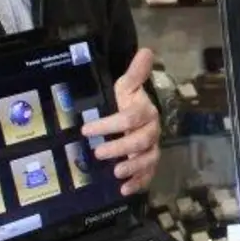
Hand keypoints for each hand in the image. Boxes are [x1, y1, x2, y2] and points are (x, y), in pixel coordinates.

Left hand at [81, 48, 160, 195]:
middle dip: (120, 147)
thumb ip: (135, 73)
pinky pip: (149, 175)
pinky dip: (139, 183)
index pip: (131, 117)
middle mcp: (152, 131)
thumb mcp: (125, 87)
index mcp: (145, 112)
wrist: (135, 120)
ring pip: (148, 159)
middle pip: (140, 140)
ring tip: (115, 172)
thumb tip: (146, 50)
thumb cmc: (125, 103)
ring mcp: (151, 149)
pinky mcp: (149, 165)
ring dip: (133, 167)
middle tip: (97, 152)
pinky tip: (124, 190)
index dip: (110, 124)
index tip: (87, 130)